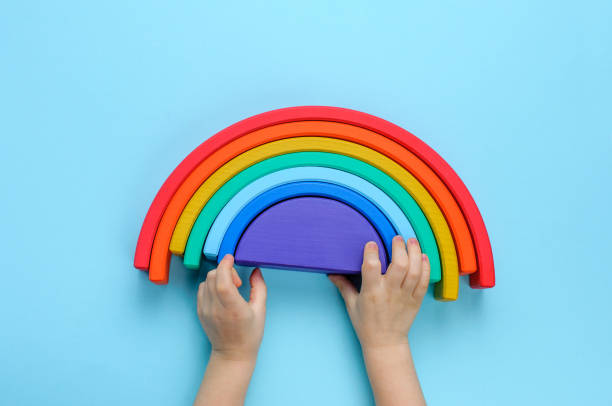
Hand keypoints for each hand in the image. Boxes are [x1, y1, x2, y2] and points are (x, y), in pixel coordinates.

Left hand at [197, 254, 266, 361]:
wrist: (232, 354)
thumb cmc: (250, 334)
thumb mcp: (260, 310)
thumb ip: (259, 288)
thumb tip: (256, 270)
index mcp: (233, 307)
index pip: (222, 279)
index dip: (226, 265)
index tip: (231, 258)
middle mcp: (216, 308)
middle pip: (213, 276)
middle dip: (225, 270)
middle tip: (236, 281)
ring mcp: (205, 310)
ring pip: (206, 281)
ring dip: (217, 278)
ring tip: (229, 289)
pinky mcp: (200, 311)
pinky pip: (201, 290)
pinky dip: (210, 285)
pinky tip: (221, 293)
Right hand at [329, 236, 429, 405]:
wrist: (385, 343)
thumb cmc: (366, 324)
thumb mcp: (352, 305)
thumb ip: (344, 286)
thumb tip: (331, 273)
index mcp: (372, 292)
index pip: (372, 267)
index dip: (372, 252)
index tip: (371, 243)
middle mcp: (390, 292)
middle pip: (399, 265)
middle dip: (399, 247)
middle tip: (396, 237)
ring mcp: (405, 296)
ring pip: (414, 271)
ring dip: (415, 253)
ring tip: (412, 241)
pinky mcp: (416, 300)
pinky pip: (424, 281)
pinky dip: (426, 267)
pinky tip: (423, 256)